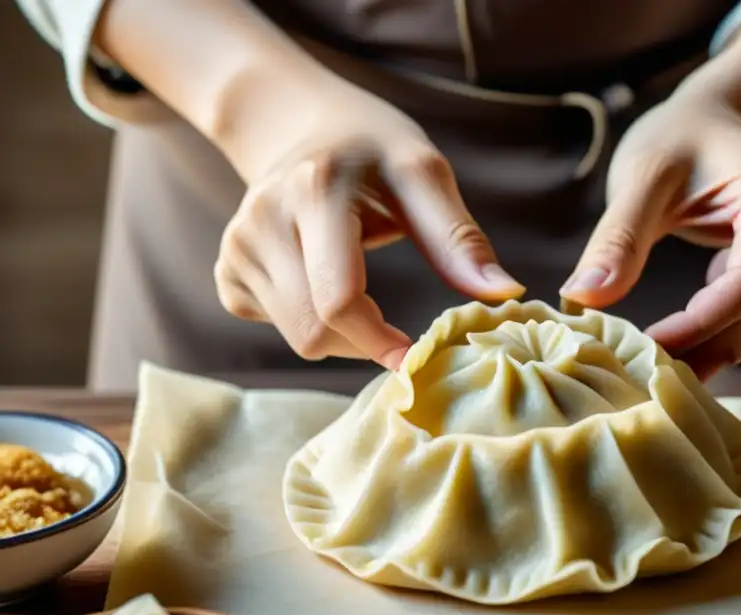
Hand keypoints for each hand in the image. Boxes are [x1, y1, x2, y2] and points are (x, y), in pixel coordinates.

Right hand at [214, 78, 523, 369]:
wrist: (300, 126)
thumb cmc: (372, 150)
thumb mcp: (423, 173)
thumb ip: (459, 238)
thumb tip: (504, 293)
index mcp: (313, 190)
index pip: (339, 301)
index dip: (381, 343)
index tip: (416, 354)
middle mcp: (261, 219)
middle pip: (315, 331)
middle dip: (365, 343)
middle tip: (396, 329)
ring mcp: (236, 247)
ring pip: (297, 337)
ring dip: (343, 336)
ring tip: (360, 288)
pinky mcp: (227, 271)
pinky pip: (277, 328)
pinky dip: (311, 323)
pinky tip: (321, 281)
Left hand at [560, 90, 740, 380]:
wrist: (718, 127)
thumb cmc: (680, 142)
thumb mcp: (641, 176)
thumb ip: (617, 237)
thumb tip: (583, 297)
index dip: (697, 326)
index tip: (643, 347)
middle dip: (695, 349)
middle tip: (632, 367)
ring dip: (702, 352)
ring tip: (645, 354)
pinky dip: (716, 340)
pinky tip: (678, 334)